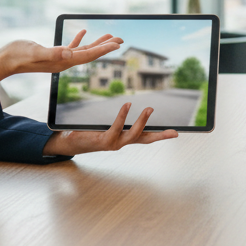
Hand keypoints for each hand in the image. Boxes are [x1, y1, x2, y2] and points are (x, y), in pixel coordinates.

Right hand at [0, 29, 122, 83]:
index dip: (103, 49)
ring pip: (83, 50)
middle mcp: (64, 61)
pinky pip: (71, 46)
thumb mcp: (36, 52)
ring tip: (110, 36)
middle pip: (90, 53)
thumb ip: (52, 53)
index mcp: (62, 61)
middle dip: (106, 46)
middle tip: (121, 39)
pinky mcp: (53, 53)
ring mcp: (59, 58)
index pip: (88, 55)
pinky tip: (83, 31)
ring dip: (96, 43)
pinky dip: (79, 39)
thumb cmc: (19, 56)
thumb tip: (68, 53)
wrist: (6, 60)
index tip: (117, 44)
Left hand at [42, 101, 178, 156]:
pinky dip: (122, 116)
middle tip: (173, 131)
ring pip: (133, 135)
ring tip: (149, 109)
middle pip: (145, 140)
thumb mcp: (105, 124)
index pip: (146, 137)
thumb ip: (116, 118)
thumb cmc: (89, 131)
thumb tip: (128, 101)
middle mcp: (121, 143)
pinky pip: (116, 128)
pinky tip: (127, 105)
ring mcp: (113, 143)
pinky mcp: (104, 140)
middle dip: (160, 136)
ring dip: (142, 122)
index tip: (176, 133)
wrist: (70, 141)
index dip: (161, 135)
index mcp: (124, 139)